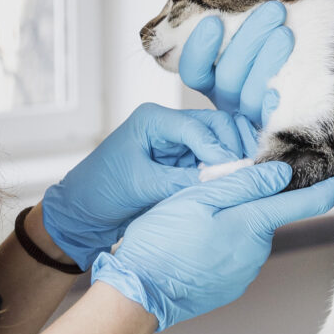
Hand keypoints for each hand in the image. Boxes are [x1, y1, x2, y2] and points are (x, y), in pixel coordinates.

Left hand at [41, 104, 260, 270]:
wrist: (82, 213)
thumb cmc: (100, 192)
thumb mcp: (141, 185)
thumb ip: (183, 180)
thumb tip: (223, 181)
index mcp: (153, 120)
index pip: (198, 127)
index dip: (221, 149)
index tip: (239, 171)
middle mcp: (169, 126)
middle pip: (217, 126)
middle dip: (235, 148)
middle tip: (251, 173)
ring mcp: (177, 143)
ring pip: (220, 140)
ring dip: (235, 158)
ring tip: (249, 178)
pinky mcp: (182, 161)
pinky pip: (213, 160)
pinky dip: (227, 170)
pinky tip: (238, 183)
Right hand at [93, 161, 333, 331]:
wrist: (137, 296)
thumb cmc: (160, 242)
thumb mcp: (197, 199)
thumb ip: (242, 183)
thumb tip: (284, 172)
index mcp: (253, 224)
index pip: (307, 202)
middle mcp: (258, 251)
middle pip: (268, 213)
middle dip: (252, 199)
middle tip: (211, 192)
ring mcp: (245, 273)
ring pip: (248, 233)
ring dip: (232, 223)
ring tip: (191, 223)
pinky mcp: (231, 286)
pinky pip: (234, 254)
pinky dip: (220, 244)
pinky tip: (192, 245)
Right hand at [178, 0, 293, 123]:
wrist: (319, 66)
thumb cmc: (281, 33)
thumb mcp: (263, 16)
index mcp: (213, 73)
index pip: (194, 68)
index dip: (199, 48)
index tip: (213, 22)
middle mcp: (228, 96)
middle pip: (228, 77)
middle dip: (249, 40)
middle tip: (274, 9)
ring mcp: (252, 112)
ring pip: (251, 95)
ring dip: (268, 60)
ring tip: (287, 32)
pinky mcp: (276, 122)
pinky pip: (275, 115)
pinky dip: (280, 94)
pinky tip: (297, 71)